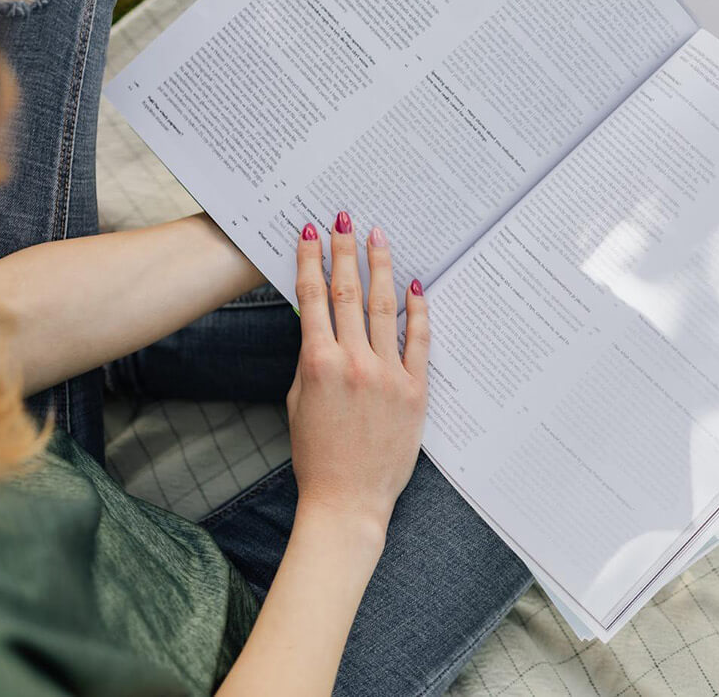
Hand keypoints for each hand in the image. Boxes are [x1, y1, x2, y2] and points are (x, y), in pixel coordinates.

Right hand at [286, 211, 429, 537]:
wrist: (348, 499)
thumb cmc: (318, 455)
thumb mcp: (300, 402)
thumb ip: (312, 359)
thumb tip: (321, 323)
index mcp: (318, 364)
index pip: (313, 298)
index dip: (309, 261)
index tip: (308, 232)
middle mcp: (354, 363)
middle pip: (348, 293)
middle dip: (343, 251)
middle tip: (342, 218)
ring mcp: (388, 374)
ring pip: (384, 308)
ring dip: (379, 267)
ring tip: (377, 237)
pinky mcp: (415, 390)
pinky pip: (419, 340)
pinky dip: (417, 311)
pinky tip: (415, 285)